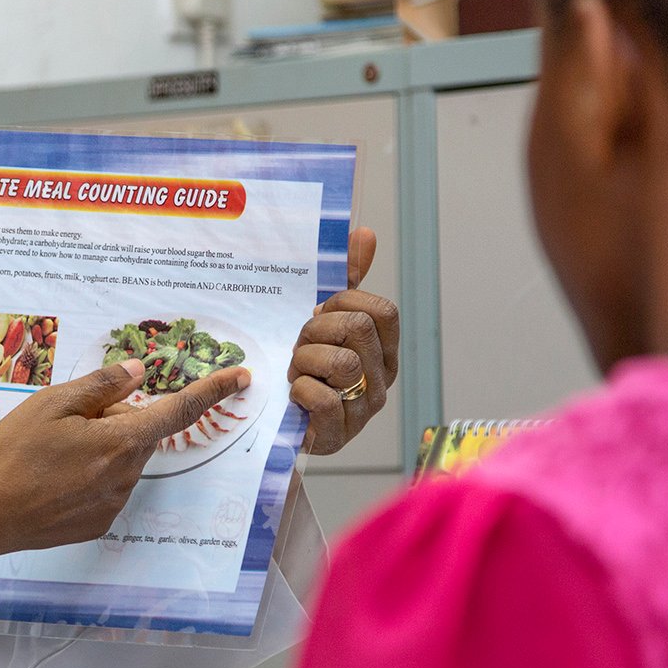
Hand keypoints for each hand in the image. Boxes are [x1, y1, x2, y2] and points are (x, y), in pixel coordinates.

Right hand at [0, 358, 249, 583]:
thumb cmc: (14, 454)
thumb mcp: (52, 404)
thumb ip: (101, 386)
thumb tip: (138, 372)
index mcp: (120, 441)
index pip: (178, 411)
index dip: (213, 391)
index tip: (241, 378)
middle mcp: (127, 475)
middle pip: (139, 433)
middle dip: (116, 419)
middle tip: (68, 420)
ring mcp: (115, 503)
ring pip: (123, 460)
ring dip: (101, 448)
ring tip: (52, 452)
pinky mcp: (100, 522)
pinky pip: (108, 486)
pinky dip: (90, 475)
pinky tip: (53, 478)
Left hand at [290, 227, 398, 454]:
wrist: (283, 425)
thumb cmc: (307, 369)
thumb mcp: (324, 321)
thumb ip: (346, 280)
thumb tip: (364, 234)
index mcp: (384, 350)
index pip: (382, 311)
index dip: (345, 304)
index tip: (321, 314)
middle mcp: (382, 378)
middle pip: (358, 329)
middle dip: (317, 330)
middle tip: (302, 345)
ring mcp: (363, 409)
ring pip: (341, 363)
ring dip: (305, 361)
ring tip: (297, 371)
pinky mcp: (338, 433)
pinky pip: (323, 398)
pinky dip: (301, 390)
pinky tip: (296, 394)